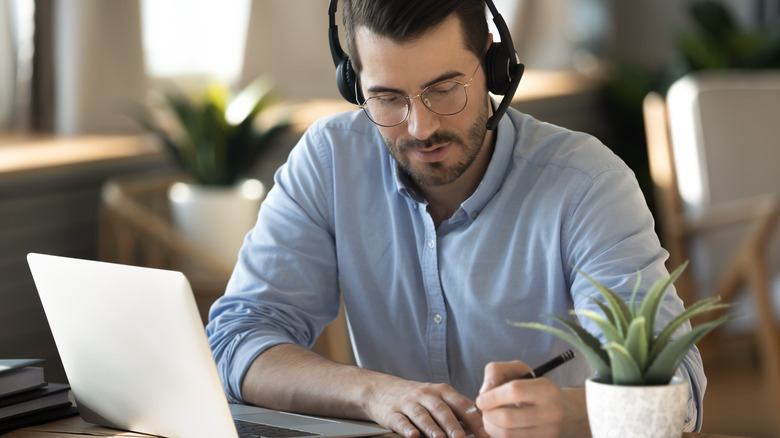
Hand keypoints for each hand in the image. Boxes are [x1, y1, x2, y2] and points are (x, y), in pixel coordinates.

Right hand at [364, 377, 488, 437]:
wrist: (380, 389)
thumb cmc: (417, 397)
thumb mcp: (437, 397)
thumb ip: (457, 409)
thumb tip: (481, 425)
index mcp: (441, 391)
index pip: (461, 404)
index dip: (473, 419)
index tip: (484, 434)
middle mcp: (426, 394)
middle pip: (441, 409)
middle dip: (452, 424)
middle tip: (460, 437)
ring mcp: (408, 403)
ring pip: (421, 415)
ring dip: (431, 427)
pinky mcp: (392, 412)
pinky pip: (400, 421)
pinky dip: (406, 428)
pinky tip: (412, 436)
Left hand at [475, 361, 584, 437]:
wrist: (563, 411)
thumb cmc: (534, 387)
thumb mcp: (519, 370)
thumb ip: (497, 372)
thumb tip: (484, 393)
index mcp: (547, 390)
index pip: (514, 391)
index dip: (492, 396)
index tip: (481, 399)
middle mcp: (551, 413)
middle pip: (507, 418)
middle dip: (488, 414)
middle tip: (484, 410)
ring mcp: (548, 433)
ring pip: (507, 435)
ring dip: (490, 427)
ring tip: (490, 418)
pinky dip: (499, 435)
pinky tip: (500, 427)